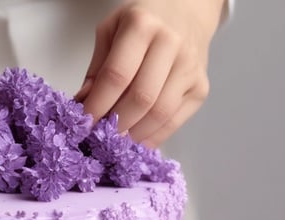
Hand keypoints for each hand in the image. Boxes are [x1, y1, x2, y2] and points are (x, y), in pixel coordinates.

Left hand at [76, 0, 223, 147]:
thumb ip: (97, 67)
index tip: (84, 123)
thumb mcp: (111, 30)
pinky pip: (174, 121)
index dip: (98, 105)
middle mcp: (171, 44)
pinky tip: (136, 141)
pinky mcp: (200, 87)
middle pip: (141, 98)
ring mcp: (190, 67)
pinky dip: (153, 137)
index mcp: (142, 26)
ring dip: (134, 134)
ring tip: (116, 142)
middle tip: (100, 137)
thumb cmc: (143, 22)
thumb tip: (83, 104)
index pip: (117, 75)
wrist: (187, 11)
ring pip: (160, 114)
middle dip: (116, 124)